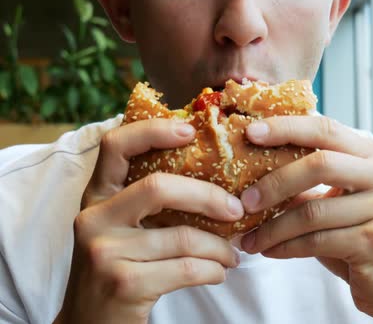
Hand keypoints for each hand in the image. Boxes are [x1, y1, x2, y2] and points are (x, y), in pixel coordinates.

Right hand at [56, 119, 242, 323]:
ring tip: (233, 254)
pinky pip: (188, 268)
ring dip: (220, 248)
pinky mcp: (124, 283)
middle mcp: (94, 218)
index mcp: (96, 197)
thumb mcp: (121, 228)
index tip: (190, 130)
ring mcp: (105, 252)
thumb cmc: (119, 268)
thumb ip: (148, 203)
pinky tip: (219, 273)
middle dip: (208, 197)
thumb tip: (215, 180)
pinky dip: (213, 270)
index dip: (153, 130)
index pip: (115, 145)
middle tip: (236, 210)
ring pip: (184, 237)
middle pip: (159, 187)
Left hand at [239, 116, 372, 322]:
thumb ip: (307, 179)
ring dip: (272, 227)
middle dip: (275, 182)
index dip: (286, 128)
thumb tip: (252, 165)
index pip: (326, 129)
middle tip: (245, 201)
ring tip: (249, 238)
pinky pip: (316, 240)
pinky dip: (285, 247)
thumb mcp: (336, 200)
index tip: (250, 132)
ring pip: (313, 211)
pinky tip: (269, 251)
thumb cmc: (357, 236)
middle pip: (320, 164)